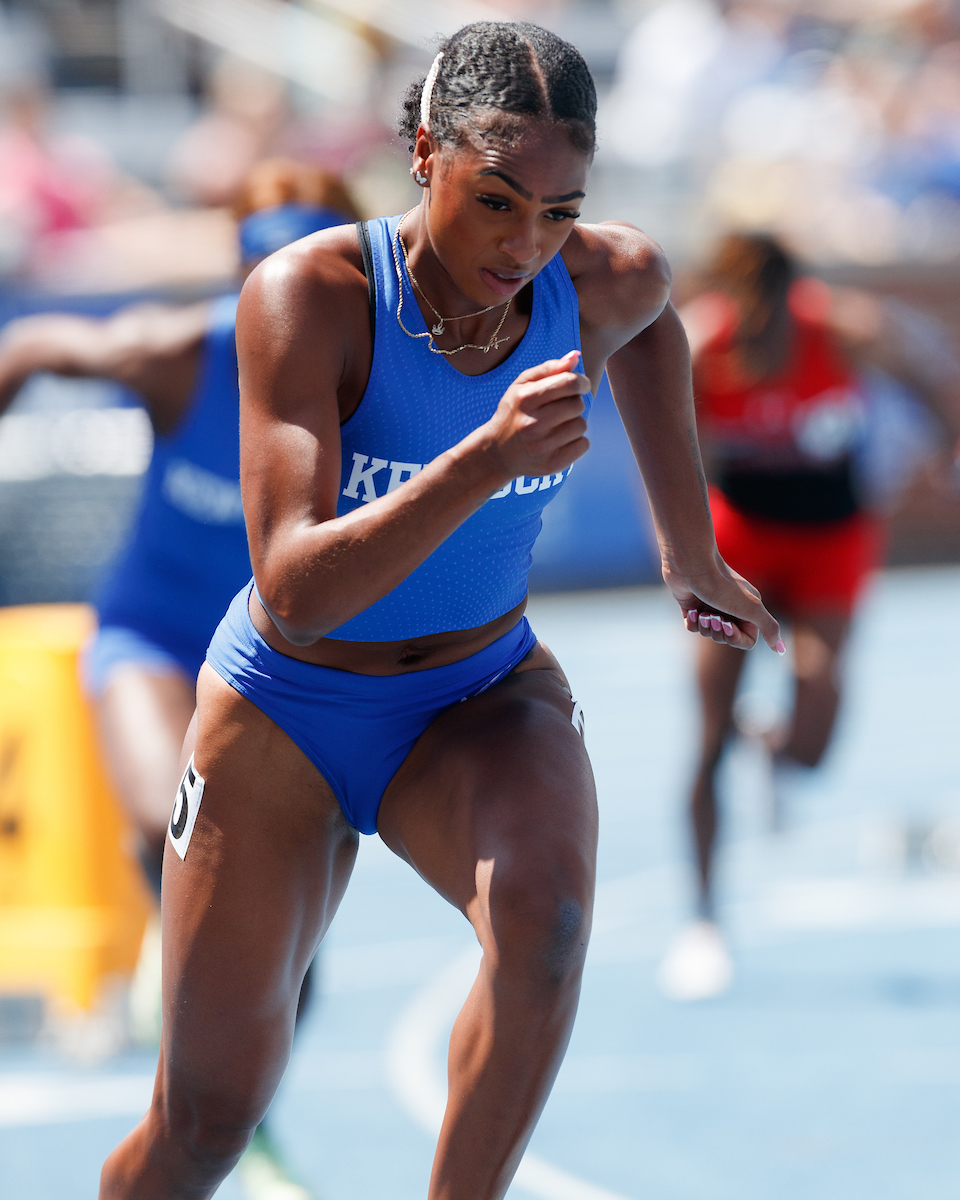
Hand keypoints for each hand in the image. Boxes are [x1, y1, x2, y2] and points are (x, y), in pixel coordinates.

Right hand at [482, 350, 590, 482]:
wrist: (497, 453)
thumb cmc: (514, 412)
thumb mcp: (523, 385)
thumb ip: (549, 368)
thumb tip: (576, 356)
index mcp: (526, 399)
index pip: (570, 383)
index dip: (581, 381)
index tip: (579, 385)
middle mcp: (532, 424)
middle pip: (578, 405)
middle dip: (574, 403)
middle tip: (561, 409)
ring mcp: (541, 447)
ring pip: (581, 425)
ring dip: (574, 423)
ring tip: (558, 425)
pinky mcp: (551, 464)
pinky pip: (583, 445)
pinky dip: (577, 441)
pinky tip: (561, 440)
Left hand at [663, 554, 784, 653]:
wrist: (693, 566)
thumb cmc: (723, 586)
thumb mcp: (752, 608)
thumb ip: (769, 628)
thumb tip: (781, 650)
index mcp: (748, 608)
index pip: (747, 640)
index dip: (736, 638)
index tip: (729, 625)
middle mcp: (731, 608)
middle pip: (727, 638)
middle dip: (719, 631)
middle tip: (713, 616)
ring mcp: (711, 607)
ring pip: (709, 633)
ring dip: (705, 626)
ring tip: (702, 613)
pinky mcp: (693, 606)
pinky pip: (693, 627)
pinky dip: (693, 622)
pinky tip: (692, 611)